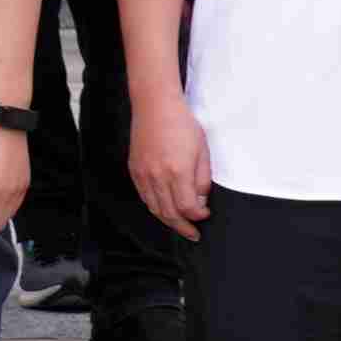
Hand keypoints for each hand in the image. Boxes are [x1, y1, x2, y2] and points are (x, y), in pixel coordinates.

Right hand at [126, 88, 211, 237]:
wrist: (155, 106)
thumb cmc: (181, 124)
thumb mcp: (202, 151)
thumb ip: (202, 179)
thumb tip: (199, 200)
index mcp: (177, 171)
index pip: (187, 207)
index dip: (198, 215)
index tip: (205, 214)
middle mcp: (158, 176)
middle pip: (169, 213)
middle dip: (183, 227)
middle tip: (193, 234)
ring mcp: (144, 174)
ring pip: (155, 208)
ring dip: (168, 221)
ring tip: (179, 226)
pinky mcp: (135, 170)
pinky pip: (144, 197)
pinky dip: (155, 207)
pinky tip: (164, 210)